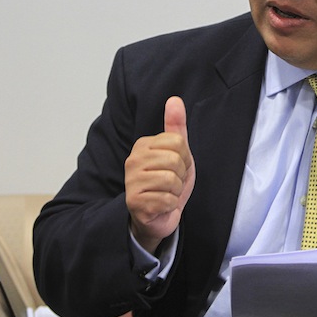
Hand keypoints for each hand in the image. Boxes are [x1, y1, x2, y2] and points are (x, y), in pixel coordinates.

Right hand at [125, 96, 195, 252]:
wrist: (158, 216)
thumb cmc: (168, 183)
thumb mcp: (178, 153)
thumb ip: (176, 126)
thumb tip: (174, 100)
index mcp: (143, 144)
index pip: (178, 142)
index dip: (185, 158)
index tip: (177, 167)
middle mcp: (132, 160)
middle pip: (175, 160)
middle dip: (181, 175)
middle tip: (172, 182)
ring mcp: (131, 181)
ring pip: (171, 180)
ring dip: (175, 191)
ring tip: (166, 193)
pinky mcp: (134, 202)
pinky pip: (166, 199)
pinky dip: (169, 205)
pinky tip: (160, 205)